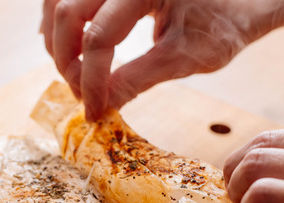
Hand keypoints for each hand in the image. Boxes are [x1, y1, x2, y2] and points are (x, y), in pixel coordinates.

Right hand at [41, 0, 281, 119]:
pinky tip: (68, 45)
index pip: (99, 36)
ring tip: (72, 73)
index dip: (90, 79)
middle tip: (80, 94)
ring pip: (59, 0)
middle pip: (68, 12)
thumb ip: (138, 79)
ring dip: (59, 40)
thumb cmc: (224, 23)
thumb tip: (100, 106)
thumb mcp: (186, 57)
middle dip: (67, 60)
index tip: (93, 111)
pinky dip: (62, 21)